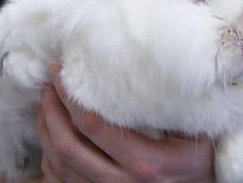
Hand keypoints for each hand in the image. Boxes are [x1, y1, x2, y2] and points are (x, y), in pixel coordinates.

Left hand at [36, 64, 215, 181]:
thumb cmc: (198, 163)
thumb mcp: (195, 135)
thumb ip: (170, 109)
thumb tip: (151, 70)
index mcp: (145, 162)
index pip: (94, 126)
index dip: (71, 98)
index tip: (61, 73)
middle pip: (68, 146)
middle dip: (51, 110)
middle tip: (48, 84)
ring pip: (59, 165)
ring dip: (45, 131)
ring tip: (44, 104)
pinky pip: (60, 181)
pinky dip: (48, 157)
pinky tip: (50, 135)